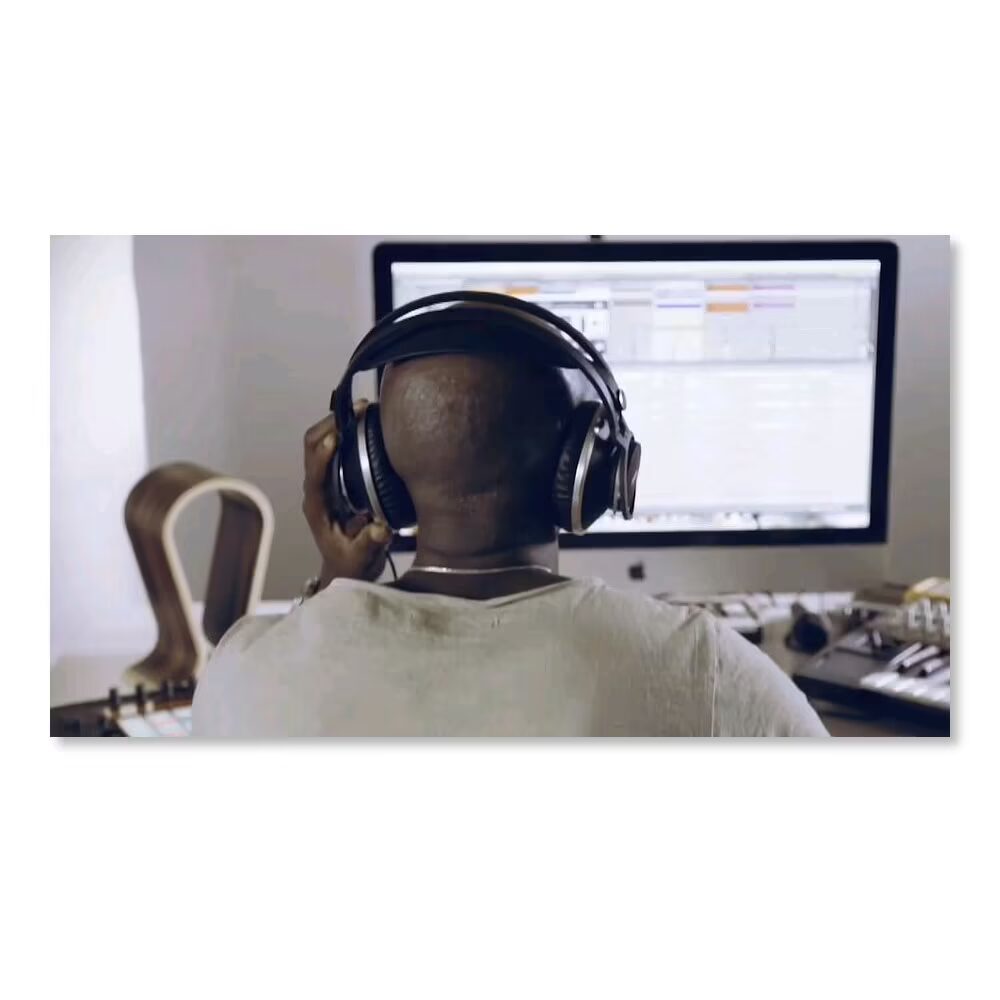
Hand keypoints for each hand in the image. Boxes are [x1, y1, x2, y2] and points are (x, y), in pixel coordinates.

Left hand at [302, 404, 392, 587]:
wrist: (346, 569)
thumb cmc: (350, 564)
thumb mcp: (362, 558)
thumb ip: (369, 544)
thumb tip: (380, 528)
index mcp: (317, 507)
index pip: (314, 474)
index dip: (323, 454)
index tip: (338, 436)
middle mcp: (316, 490)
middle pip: (312, 447)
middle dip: (331, 425)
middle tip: (358, 411)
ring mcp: (324, 482)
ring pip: (320, 442)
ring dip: (338, 423)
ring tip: (364, 410)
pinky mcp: (335, 479)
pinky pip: (335, 448)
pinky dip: (347, 431)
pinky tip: (367, 423)